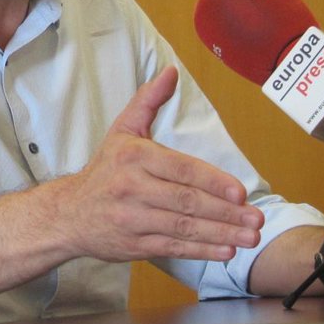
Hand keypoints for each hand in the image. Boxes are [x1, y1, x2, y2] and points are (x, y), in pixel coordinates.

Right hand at [54, 66, 263, 262]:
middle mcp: (131, 187)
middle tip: (256, 220)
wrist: (68, 213)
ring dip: (220, 235)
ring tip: (249, 238)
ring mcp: (132, 218)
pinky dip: (201, 251)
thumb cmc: (104, 169)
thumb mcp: (122, 130)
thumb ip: (148, 101)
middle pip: (186, 201)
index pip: (180, 169)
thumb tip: (171, 72)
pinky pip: (173, 247)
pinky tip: (225, 251)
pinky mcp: (133, 244)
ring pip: (183, 227)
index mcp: (133, 156)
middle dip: (225, 213)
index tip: (240, 192)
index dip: (212, 182)